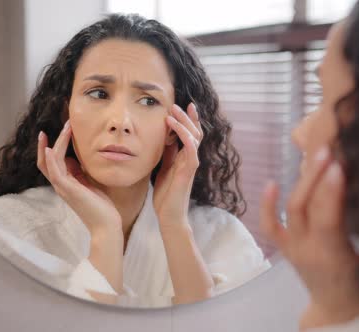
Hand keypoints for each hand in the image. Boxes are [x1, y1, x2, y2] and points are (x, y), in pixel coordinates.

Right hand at [37, 121, 121, 237]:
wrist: (106, 225)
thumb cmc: (101, 207)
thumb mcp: (90, 184)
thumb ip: (81, 173)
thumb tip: (75, 159)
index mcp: (66, 183)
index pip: (52, 162)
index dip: (52, 146)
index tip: (62, 130)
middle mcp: (61, 185)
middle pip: (46, 160)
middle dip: (49, 142)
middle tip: (62, 124)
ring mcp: (62, 187)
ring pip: (51, 161)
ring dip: (56, 143)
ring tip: (66, 127)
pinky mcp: (68, 190)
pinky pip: (55, 172)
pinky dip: (51, 159)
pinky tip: (52, 147)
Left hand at [153, 103, 202, 226]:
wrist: (169, 215)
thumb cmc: (166, 195)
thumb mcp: (164, 169)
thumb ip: (167, 154)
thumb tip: (166, 138)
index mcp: (185, 158)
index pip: (190, 134)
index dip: (188, 120)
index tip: (182, 106)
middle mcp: (191, 159)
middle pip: (195, 132)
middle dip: (187, 117)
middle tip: (177, 104)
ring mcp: (191, 164)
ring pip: (194, 137)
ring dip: (184, 122)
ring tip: (173, 111)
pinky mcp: (189, 170)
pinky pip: (190, 148)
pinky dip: (183, 135)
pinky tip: (173, 126)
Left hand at [260, 147, 358, 329]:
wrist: (338, 308)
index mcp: (334, 258)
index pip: (328, 220)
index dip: (332, 192)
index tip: (340, 166)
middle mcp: (308, 252)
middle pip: (305, 209)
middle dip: (316, 177)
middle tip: (329, 151)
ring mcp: (293, 249)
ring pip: (291, 211)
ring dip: (303, 181)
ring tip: (318, 156)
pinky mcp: (285, 248)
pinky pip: (270, 226)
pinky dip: (268, 204)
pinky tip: (273, 182)